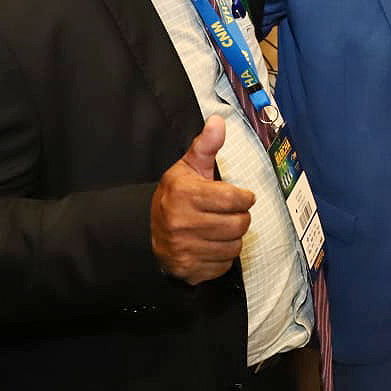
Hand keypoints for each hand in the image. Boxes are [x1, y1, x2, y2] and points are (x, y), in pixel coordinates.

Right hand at [150, 116, 255, 284]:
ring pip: (234, 246)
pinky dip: (223, 257)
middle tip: (230, 213)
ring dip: (233, 238)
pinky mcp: (188, 269)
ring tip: (220, 228)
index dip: (244, 197)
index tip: (242, 197)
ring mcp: (184, 249)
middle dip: (240, 217)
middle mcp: (182, 223)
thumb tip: (218, 121)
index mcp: (184, 194)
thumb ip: (206, 146)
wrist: (147, 230)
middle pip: (239, 224)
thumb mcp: (189, 168)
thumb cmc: (177, 195)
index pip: (235, 199)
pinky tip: (211, 245)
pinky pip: (224, 265)